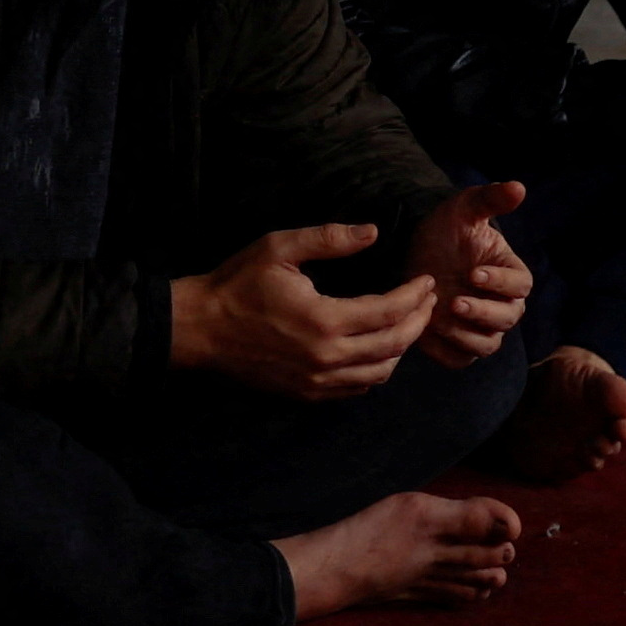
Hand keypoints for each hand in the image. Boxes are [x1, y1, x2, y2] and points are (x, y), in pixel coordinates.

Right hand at [170, 220, 436, 399]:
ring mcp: (318, 381)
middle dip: (419, 322)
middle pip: (396, 345)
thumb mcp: (278, 248)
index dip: (415, 295)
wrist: (198, 329)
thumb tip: (373, 232)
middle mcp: (327, 358)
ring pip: (381, 372)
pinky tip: (379, 349)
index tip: (425, 281)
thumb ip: (328, 239)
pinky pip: (358, 388)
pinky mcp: (307, 393)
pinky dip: (377, 369)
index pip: (390, 311)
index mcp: (325, 321)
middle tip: (427, 302)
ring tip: (408, 323)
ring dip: (401, 348)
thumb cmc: (236, 285)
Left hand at [411, 179, 531, 367]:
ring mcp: (480, 328)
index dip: (500, 283)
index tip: (474, 273)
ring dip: (465, 335)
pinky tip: (426, 331)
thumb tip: (519, 187)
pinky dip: (446, 350)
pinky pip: (459, 359)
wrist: (413, 253)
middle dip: (482, 313)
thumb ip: (490, 200)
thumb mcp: (463, 210)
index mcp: (510, 275)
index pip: (520, 286)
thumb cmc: (444, 230)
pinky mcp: (457, 345)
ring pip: (486, 345)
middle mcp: (501, 305)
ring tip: (439, 316)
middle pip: (507, 320)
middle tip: (454, 302)